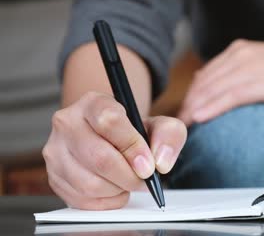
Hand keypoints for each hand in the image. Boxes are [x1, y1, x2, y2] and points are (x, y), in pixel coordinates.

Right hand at [43, 92, 186, 209]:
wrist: (110, 140)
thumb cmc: (134, 132)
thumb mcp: (160, 125)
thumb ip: (169, 135)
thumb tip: (159, 162)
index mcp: (93, 103)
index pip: (109, 121)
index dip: (132, 147)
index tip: (148, 164)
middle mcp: (67, 123)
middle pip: (99, 158)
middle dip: (129, 176)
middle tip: (143, 179)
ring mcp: (56, 151)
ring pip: (90, 183)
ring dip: (118, 189)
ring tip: (128, 181)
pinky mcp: (54, 177)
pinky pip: (82, 200)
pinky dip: (105, 201)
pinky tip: (114, 189)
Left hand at [178, 39, 263, 124]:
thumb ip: (239, 71)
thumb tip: (215, 83)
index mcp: (240, 50)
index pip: (205, 74)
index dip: (190, 95)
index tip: (183, 111)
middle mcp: (241, 55)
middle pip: (203, 82)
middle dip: (187, 104)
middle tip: (177, 124)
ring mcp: (250, 67)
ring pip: (212, 90)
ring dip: (194, 109)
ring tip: (183, 127)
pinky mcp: (261, 81)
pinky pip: (229, 97)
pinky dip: (211, 108)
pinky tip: (199, 119)